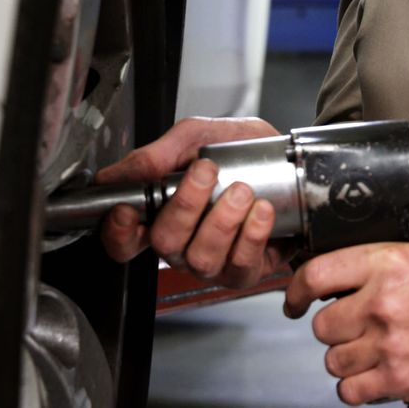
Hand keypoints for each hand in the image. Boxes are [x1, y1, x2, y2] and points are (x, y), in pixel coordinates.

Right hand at [97, 116, 290, 287]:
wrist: (289, 161)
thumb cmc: (241, 151)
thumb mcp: (197, 137)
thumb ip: (157, 154)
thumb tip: (120, 172)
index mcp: (161, 214)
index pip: (124, 240)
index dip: (119, 232)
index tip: (127, 210)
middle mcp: (182, 244)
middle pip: (164, 244)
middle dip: (185, 206)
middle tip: (206, 172)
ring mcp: (212, 261)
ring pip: (202, 258)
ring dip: (222, 220)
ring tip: (241, 190)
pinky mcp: (245, 270)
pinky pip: (240, 265)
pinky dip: (252, 235)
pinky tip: (262, 211)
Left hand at [283, 243, 408, 404]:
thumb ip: (371, 264)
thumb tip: (328, 279)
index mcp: (386, 265)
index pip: (316, 276)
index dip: (295, 291)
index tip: (295, 301)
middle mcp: (384, 303)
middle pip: (322, 326)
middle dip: (334, 328)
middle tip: (354, 327)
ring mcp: (391, 345)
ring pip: (333, 360)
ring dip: (346, 357)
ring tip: (370, 349)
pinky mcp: (401, 379)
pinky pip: (350, 390)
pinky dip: (357, 386)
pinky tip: (374, 372)